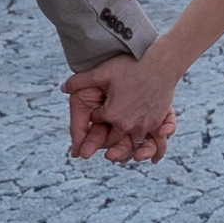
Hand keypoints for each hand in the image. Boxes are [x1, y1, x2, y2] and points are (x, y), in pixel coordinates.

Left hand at [63, 55, 180, 164]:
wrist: (161, 64)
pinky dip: (154, 152)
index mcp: (111, 114)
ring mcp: (143, 126)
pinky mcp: (157, 124)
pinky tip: (153, 159)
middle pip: (112, 139)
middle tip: (102, 139)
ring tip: (125, 155)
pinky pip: (156, 144)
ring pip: (133, 145)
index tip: (97, 105)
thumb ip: (80, 81)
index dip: (95, 114)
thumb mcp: (102, 71)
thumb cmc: (131, 66)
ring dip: (128, 150)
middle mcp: (126, 124)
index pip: (96, 121)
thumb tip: (62, 88)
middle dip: (105, 138)